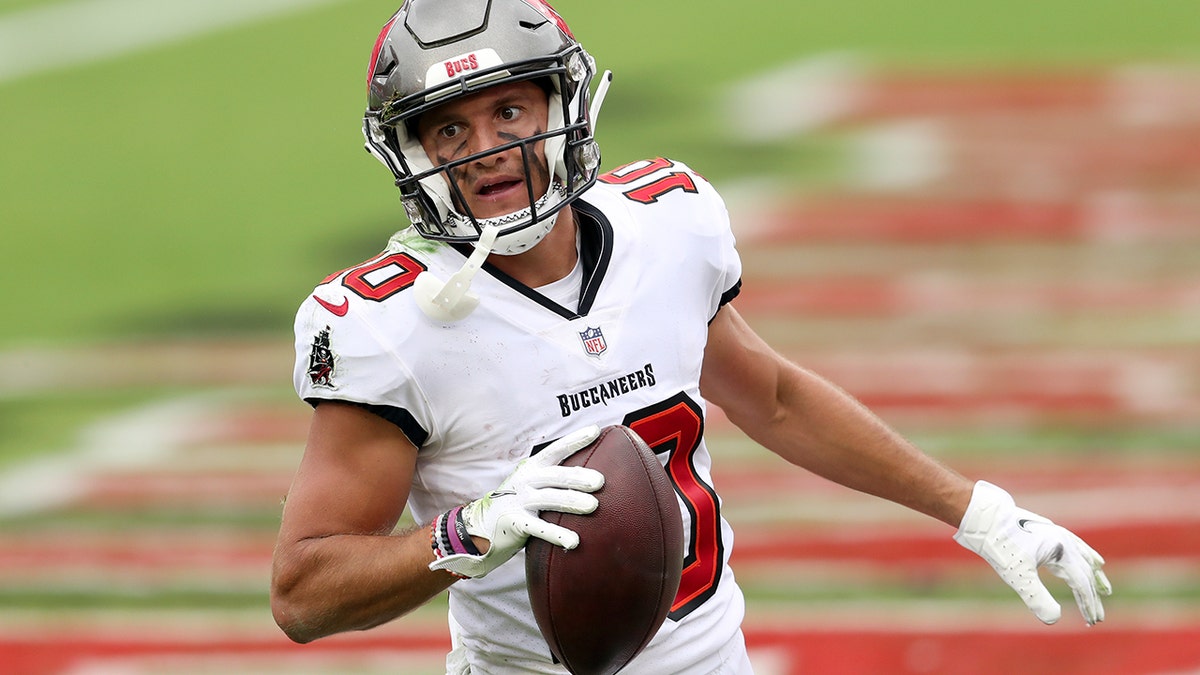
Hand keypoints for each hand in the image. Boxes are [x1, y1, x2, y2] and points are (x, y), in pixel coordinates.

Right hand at [428, 425, 604, 578]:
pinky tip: (574, 541)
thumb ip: (555, 480)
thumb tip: (591, 474)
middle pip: (554, 475)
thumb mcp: (532, 485)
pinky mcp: (515, 523)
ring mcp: (519, 501)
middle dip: (578, 477)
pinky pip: (539, 529)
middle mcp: (525, 481)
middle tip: (600, 481)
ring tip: (593, 506)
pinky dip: (557, 535)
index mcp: (532, 468)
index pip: (555, 450)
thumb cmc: (516, 504)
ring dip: (571, 502)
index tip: (595, 431)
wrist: (480, 528)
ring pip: (548, 499)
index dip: (574, 440)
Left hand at [954, 480, 1111, 624]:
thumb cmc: (1001, 546)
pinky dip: (1087, 557)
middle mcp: (1065, 540)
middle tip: (1097, 618)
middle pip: (1085, 572)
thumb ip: (1037, 598)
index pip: (1081, 583)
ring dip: (1094, 576)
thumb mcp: (1017, 575)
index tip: (1092, 621)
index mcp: (1061, 551)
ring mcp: (1058, 533)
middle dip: (1091, 596)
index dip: (1088, 603)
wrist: (984, 517)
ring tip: (1105, 590)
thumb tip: (1054, 620)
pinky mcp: (1049, 531)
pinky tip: (1093, 560)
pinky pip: (1076, 546)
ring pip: (1084, 558)